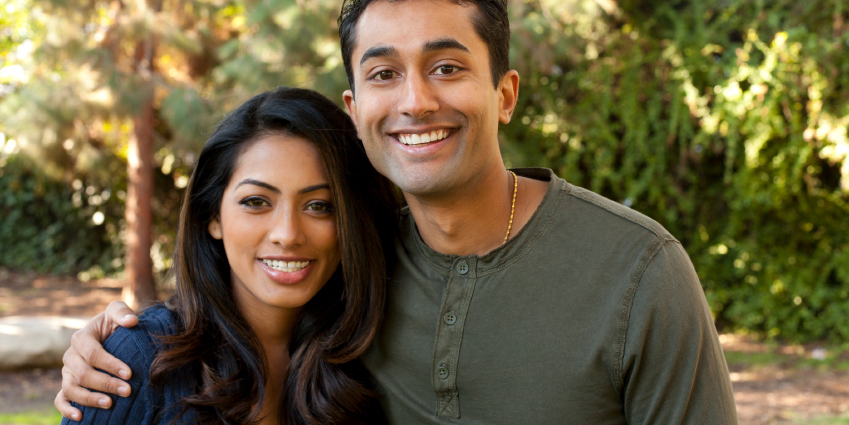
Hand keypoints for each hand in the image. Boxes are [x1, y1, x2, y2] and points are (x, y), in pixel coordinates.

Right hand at [54, 301, 138, 420]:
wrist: (107, 333)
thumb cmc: (113, 322)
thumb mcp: (117, 312)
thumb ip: (122, 312)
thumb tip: (132, 321)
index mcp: (81, 338)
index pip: (93, 354)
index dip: (110, 364)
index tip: (129, 373)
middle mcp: (71, 356)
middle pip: (83, 374)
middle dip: (106, 383)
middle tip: (127, 391)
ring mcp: (67, 372)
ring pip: (71, 388)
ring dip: (89, 398)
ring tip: (109, 404)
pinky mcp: (67, 384)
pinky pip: (60, 399)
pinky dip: (66, 409)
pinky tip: (80, 416)